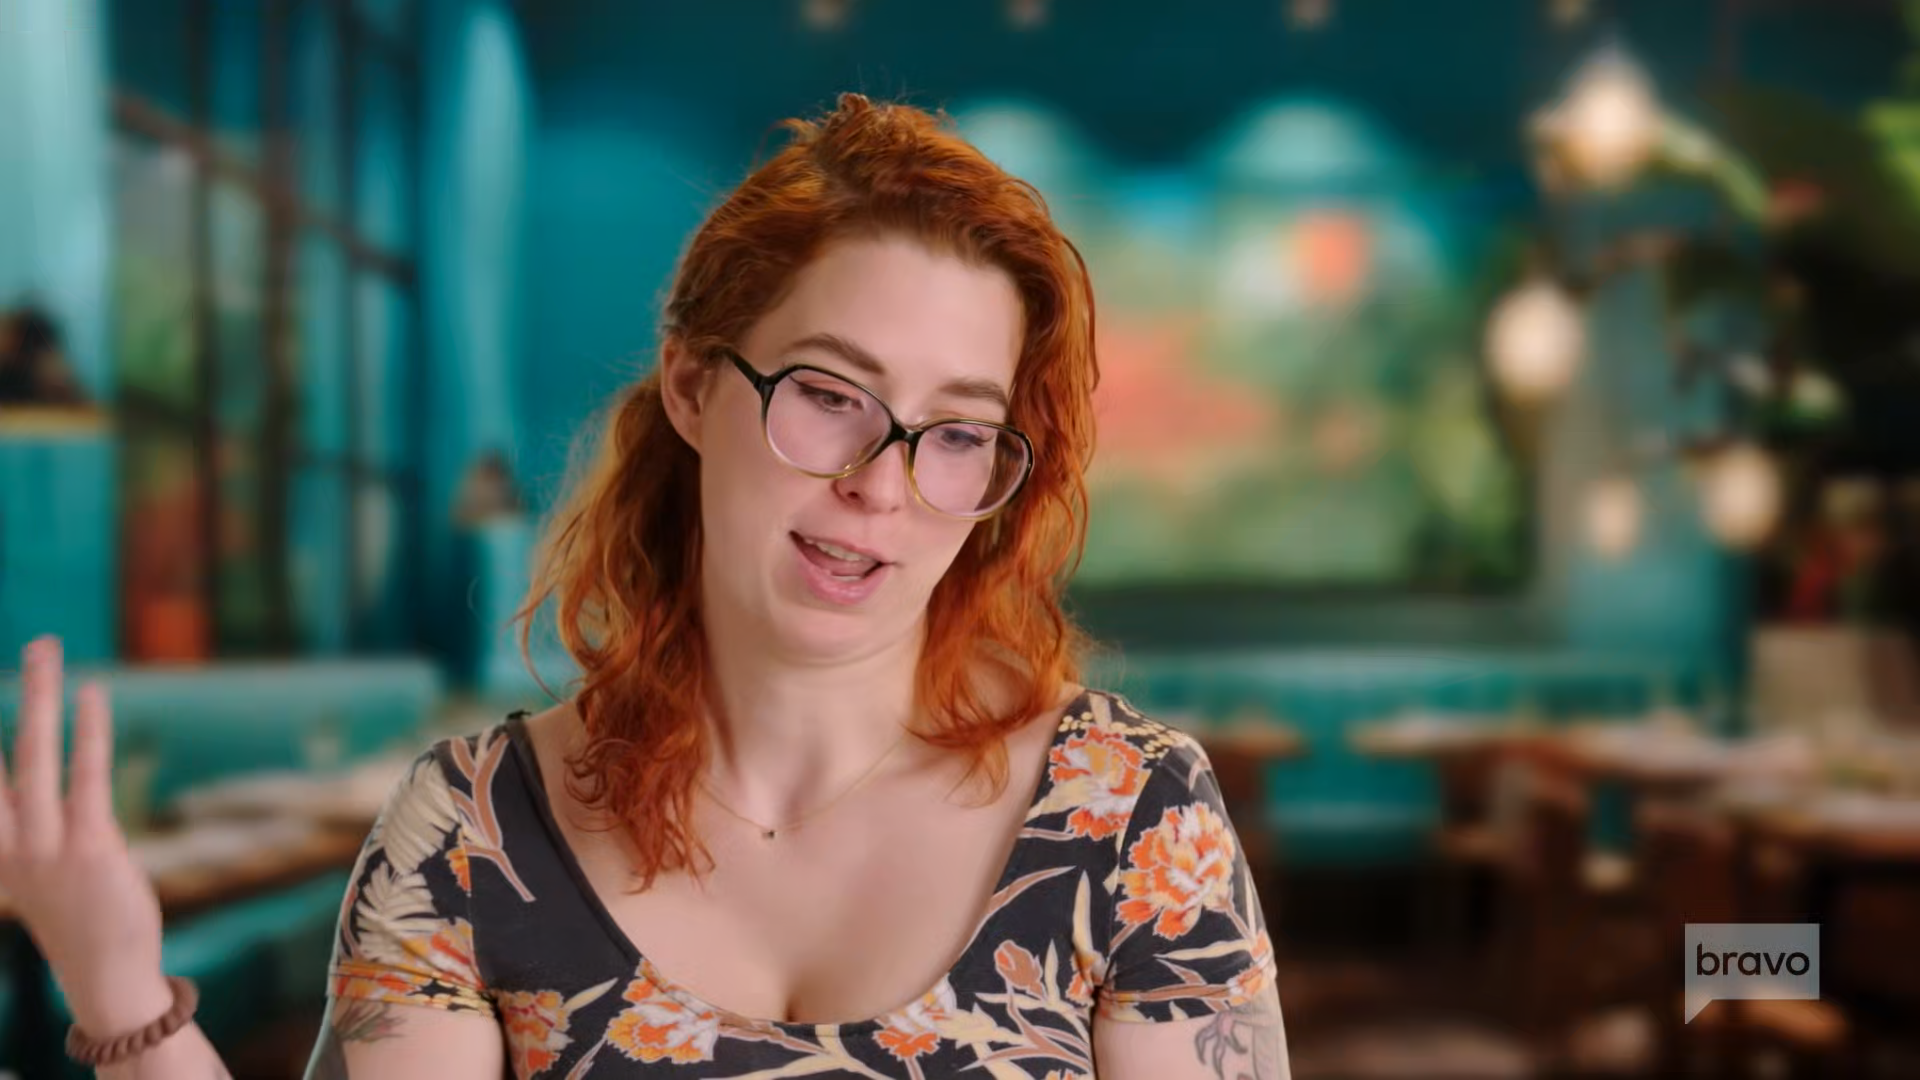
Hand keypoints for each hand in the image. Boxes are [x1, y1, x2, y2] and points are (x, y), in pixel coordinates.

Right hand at [0, 636, 166, 1030]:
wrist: (105, 974)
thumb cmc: (77, 915)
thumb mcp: (37, 866)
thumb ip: (26, 821)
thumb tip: (29, 779)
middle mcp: (6, 840)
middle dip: (0, 696)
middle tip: (24, 646)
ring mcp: (44, 843)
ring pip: (32, 753)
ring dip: (38, 694)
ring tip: (44, 647)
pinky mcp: (88, 846)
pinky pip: (84, 774)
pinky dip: (87, 730)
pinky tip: (92, 693)